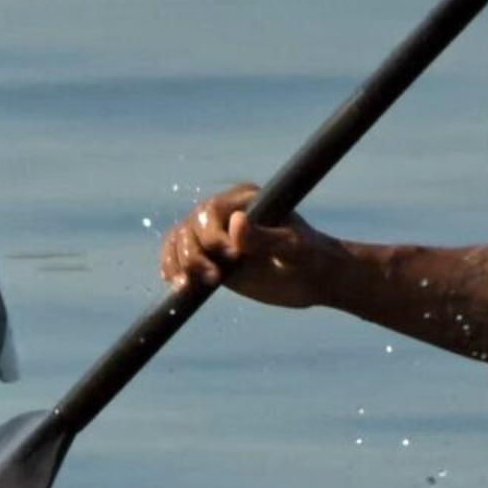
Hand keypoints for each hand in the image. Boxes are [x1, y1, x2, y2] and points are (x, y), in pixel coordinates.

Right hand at [159, 183, 339, 308]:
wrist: (314, 278)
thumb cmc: (310, 257)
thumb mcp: (292, 247)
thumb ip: (265, 238)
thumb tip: (235, 223)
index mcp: (246, 201)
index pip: (211, 211)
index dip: (211, 234)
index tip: (231, 256)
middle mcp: (226, 214)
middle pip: (190, 228)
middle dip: (194, 255)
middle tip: (215, 279)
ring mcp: (216, 236)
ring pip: (179, 242)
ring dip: (180, 264)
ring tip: (190, 286)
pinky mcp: (211, 258)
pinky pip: (179, 257)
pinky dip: (173, 269)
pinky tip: (177, 285)